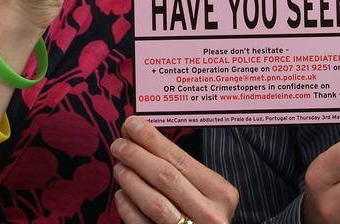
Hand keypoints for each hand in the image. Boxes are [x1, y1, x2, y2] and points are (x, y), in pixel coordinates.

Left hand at [112, 116, 238, 223]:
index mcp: (221, 193)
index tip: (131, 124)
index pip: (180, 159)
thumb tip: (141, 135)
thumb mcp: (207, 192)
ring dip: (131, 180)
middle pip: (166, 177)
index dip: (152, 140)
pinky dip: (128, 208)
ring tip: (119, 167)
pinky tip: (121, 195)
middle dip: (137, 156)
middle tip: (118, 144)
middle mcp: (210, 214)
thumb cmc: (204, 215)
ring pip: (154, 202)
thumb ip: (182, 169)